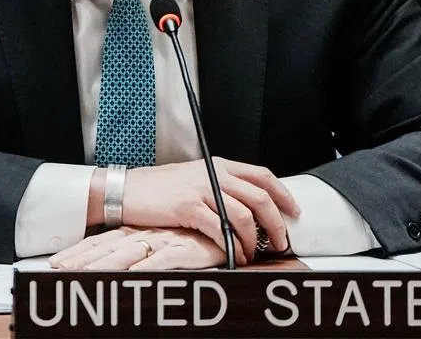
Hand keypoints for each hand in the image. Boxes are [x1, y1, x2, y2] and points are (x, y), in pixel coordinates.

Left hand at [51, 226, 228, 270]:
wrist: (223, 217)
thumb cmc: (194, 231)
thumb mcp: (164, 238)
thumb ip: (145, 248)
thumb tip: (124, 260)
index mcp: (139, 230)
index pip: (102, 241)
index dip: (79, 252)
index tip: (56, 263)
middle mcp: (146, 234)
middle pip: (108, 248)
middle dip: (82, 260)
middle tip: (58, 271)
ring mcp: (163, 240)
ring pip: (127, 254)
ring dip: (104, 265)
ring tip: (80, 275)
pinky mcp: (184, 248)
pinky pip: (163, 259)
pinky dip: (146, 267)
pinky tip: (131, 275)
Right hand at [123, 158, 299, 260]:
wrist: (128, 190)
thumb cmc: (158, 188)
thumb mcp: (194, 177)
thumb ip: (220, 186)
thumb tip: (246, 207)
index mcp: (219, 165)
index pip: (262, 176)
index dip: (283, 194)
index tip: (293, 211)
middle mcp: (214, 174)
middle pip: (260, 198)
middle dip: (275, 224)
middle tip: (279, 242)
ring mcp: (202, 190)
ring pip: (244, 216)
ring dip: (253, 241)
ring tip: (252, 253)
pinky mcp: (189, 208)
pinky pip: (221, 229)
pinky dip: (232, 246)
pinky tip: (234, 254)